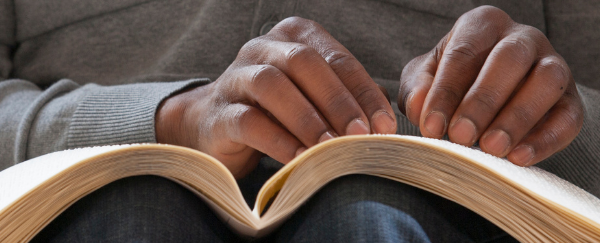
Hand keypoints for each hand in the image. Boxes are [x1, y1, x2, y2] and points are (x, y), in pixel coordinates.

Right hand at [157, 17, 395, 177]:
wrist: (215, 126)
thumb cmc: (276, 111)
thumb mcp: (312, 97)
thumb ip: (344, 101)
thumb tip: (383, 127)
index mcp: (292, 36)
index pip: (335, 58)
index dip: (363, 91)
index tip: (384, 125)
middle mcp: (261, 48)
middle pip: (303, 63)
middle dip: (337, 100)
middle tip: (360, 135)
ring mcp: (235, 78)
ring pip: (272, 85)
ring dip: (307, 118)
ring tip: (330, 148)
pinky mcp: (218, 112)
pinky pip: (249, 121)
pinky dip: (278, 141)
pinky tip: (300, 159)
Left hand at [399, 6, 582, 166]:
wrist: (493, 99)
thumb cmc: (454, 82)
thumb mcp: (426, 78)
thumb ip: (418, 88)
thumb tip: (419, 106)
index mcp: (484, 24)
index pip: (465, 52)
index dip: (446, 91)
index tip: (431, 126)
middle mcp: (523, 38)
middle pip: (509, 59)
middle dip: (483, 101)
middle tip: (461, 137)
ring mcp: (554, 64)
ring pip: (547, 81)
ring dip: (518, 117)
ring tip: (491, 148)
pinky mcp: (572, 99)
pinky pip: (568, 117)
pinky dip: (546, 139)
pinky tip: (519, 158)